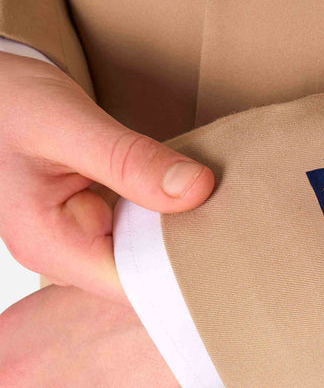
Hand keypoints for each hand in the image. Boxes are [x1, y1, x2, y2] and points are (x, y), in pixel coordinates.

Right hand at [0, 52, 213, 301]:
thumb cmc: (8, 102)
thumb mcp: (68, 124)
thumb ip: (130, 160)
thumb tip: (196, 189)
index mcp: (51, 245)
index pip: (134, 285)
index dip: (182, 271)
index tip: (229, 242)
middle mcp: (63, 254)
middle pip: (143, 273)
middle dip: (187, 249)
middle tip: (237, 218)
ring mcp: (75, 239)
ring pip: (143, 252)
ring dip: (178, 229)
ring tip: (222, 206)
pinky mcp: (88, 221)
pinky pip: (136, 230)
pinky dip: (163, 213)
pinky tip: (190, 196)